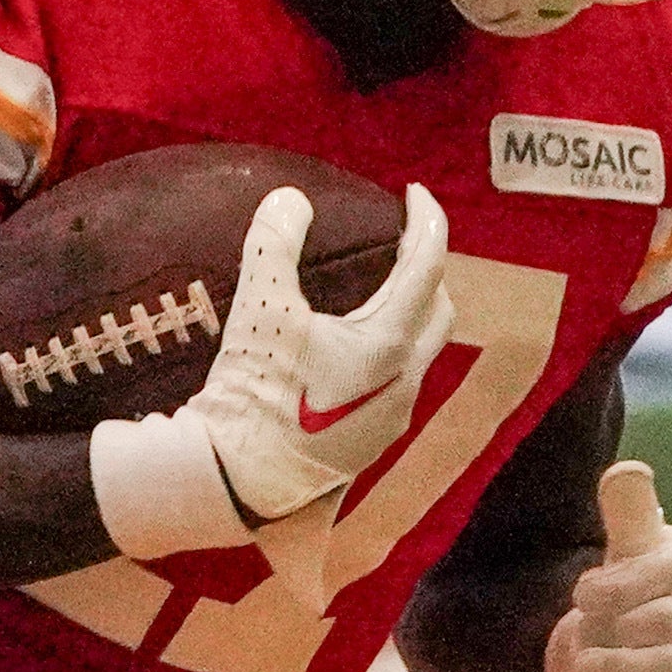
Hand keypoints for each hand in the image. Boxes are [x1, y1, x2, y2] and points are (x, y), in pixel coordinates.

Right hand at [90, 182, 454, 604]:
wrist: (232, 478)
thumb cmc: (252, 394)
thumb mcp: (259, 309)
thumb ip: (274, 244)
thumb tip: (289, 199)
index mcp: (389, 345)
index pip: (428, 266)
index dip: (426, 220)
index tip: (413, 193)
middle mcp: (404, 383)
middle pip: (439, 310)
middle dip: (427, 269)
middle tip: (397, 242)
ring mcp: (391, 418)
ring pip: (420, 351)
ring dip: (408, 314)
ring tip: (372, 290)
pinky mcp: (370, 442)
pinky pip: (396, 381)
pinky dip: (387, 349)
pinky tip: (348, 346)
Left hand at [542, 461, 671, 671]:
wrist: (663, 661)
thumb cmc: (646, 595)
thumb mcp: (634, 554)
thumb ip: (629, 515)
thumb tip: (626, 471)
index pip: (667, 568)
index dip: (613, 586)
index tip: (580, 597)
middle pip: (664, 623)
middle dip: (610, 636)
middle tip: (582, 647)